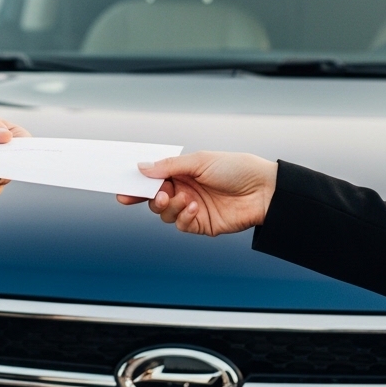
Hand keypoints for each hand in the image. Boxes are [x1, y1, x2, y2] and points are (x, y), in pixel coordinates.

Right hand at [116, 151, 277, 236]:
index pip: (153, 180)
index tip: (122, 190)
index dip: (137, 186)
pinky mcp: (202, 225)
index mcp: (182, 172)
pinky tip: (195, 209)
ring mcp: (192, 208)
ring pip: (165, 214)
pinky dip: (184, 218)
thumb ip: (169, 166)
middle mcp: (184, 190)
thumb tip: (142, 168)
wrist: (263, 190)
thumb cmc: (235, 168)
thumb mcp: (200, 161)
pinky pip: (181, 225)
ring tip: (185, 199)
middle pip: (154, 199)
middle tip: (159, 195)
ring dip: (170, 207)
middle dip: (151, 198)